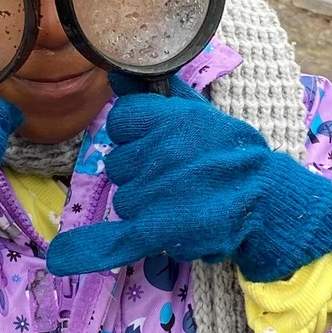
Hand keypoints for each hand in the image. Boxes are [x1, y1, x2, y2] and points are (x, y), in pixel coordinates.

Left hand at [46, 75, 331, 279]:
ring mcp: (156, 189)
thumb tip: (120, 73)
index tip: (154, 143)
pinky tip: (61, 260)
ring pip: (124, 199)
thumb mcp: (207, 115)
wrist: (271, 202)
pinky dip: (91, 250)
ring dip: (146, 205)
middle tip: (178, 180)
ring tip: (183, 204)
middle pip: (118, 163)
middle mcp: (159, 150)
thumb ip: (164, 96)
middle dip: (140, 173)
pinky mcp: (159, 226)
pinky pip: (116, 236)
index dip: (134, 134)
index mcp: (171, 118)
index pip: (121, 120)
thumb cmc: (241, 156)